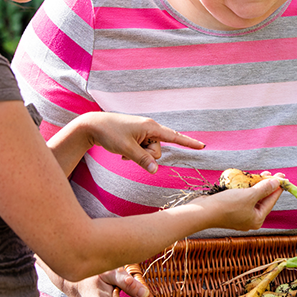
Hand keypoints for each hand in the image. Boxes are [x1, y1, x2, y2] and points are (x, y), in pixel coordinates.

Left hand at [81, 112, 204, 173]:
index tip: (202, 146)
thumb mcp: (127, 149)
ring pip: (150, 151)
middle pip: (158, 150)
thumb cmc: (110, 134)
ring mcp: (144, 132)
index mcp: (151, 127)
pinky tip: (123, 151)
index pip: (174, 136)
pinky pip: (143, 150)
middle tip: (130, 151)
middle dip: (147, 156)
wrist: (93, 125)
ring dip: (139, 155)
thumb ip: (143, 160)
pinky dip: (135, 153)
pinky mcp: (138, 136)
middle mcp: (150, 128)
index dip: (189, 142)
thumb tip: (156, 171)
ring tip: (125, 150)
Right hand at [192, 176, 283, 230]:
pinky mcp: (231, 209)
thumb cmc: (228, 205)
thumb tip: (277, 182)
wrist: (203, 212)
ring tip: (260, 174)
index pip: (271, 200)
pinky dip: (245, 189)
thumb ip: (264, 188)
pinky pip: (242, 197)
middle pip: (262, 199)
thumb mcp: (249, 195)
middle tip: (270, 173)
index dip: (277, 187)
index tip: (283, 176)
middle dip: (266, 185)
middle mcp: (250, 218)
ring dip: (255, 185)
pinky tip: (246, 180)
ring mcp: (240, 214)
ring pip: (252, 197)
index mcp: (257, 219)